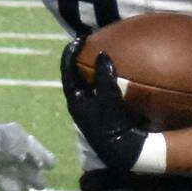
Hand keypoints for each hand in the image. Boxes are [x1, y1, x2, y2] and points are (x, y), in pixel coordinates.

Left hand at [60, 44, 157, 174]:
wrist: (124, 151)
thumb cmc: (112, 126)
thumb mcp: (108, 99)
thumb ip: (104, 76)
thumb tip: (102, 55)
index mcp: (75, 100)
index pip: (67, 71)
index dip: (70, 53)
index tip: (78, 39)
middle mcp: (80, 103)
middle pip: (77, 75)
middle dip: (83, 58)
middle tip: (92, 42)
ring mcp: (92, 108)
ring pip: (89, 82)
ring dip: (95, 68)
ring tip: (104, 53)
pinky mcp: (104, 112)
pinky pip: (102, 89)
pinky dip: (107, 77)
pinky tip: (119, 71)